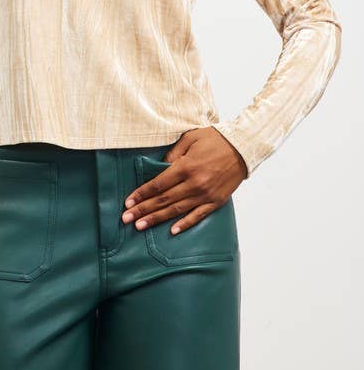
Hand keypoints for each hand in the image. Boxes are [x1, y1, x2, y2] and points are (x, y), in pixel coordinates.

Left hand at [122, 127, 247, 234]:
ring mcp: (205, 194)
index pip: (158, 185)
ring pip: (176, 210)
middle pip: (163, 200)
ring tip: (140, 226)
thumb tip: (159, 168)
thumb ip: (172, 153)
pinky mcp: (216, 201)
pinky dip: (185, 224)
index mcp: (185, 167)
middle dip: (142, 210)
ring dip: (157, 219)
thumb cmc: (215, 139)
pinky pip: (198, 216)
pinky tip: (172, 231)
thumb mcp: (190, 138)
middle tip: (126, 219)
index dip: (141, 194)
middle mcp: (194, 183)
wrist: (243, 147)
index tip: (128, 202)